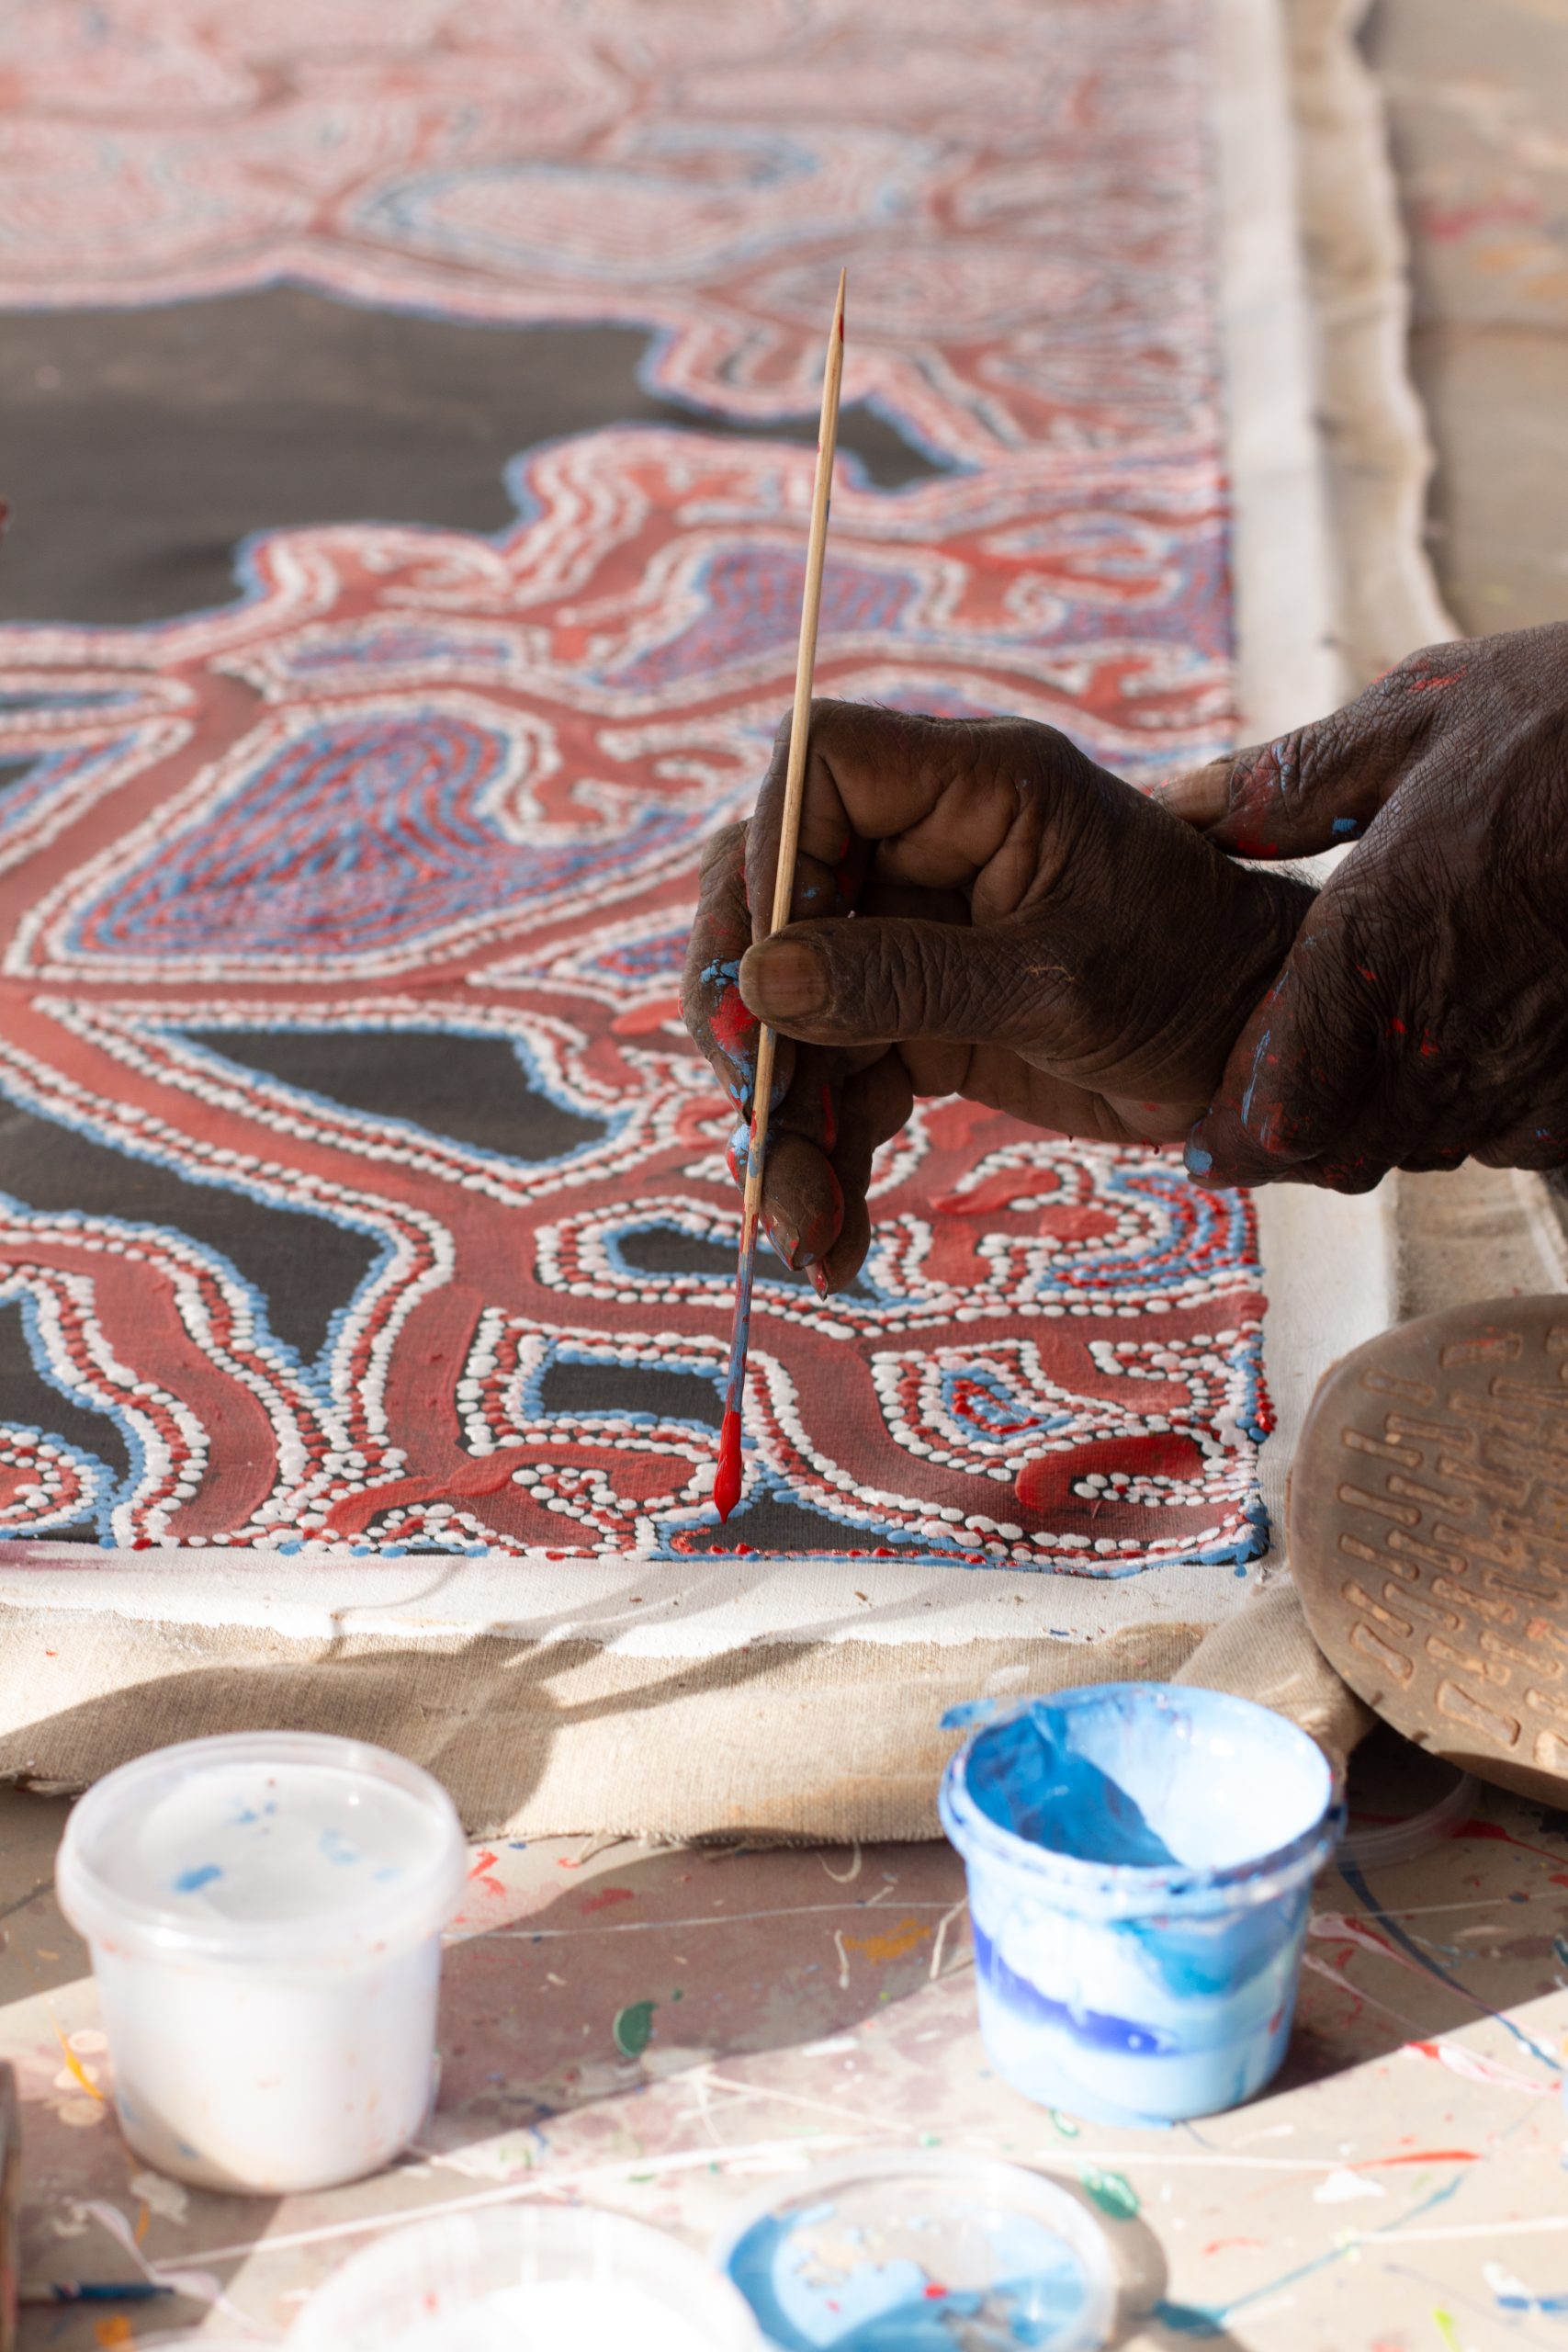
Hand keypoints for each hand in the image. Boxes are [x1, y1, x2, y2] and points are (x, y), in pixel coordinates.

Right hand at [682, 701, 1312, 1285]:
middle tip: (753, 1108)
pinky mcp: (919, 1017)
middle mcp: (926, 848)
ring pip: (789, 1006)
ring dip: (785, 1120)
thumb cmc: (1197, 984)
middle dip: (746, 1011)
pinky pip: (836, 1075)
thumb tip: (760, 981)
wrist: (1267, 1060)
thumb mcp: (1053, 985)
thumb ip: (906, 978)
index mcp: (974, 788)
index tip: (767, 966)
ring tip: (803, 1227)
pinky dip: (827, 1156)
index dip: (768, 853)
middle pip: (769, 893)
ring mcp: (914, 935)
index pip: (815, 762)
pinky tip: (833, 1239)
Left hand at [1157, 624, 1567, 1190]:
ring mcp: (1533, 1061)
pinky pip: (1519, 1143)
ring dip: (1385, 1132)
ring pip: (1425, 1152)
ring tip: (1366, 1086)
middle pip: (1341, 1153)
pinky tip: (1472, 1067)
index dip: (1232, 1138)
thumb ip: (1284, 783)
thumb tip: (1178, 808)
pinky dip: (1481, 1122)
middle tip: (1272, 1120)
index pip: (1276, 1102)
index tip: (1205, 1147)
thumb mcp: (1414, 715)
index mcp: (1375, 940)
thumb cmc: (1566, 713)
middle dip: (1297, 1146)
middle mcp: (1447, 1024)